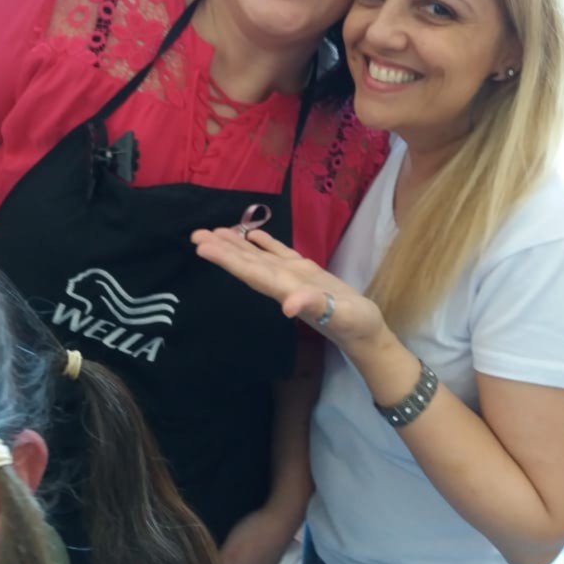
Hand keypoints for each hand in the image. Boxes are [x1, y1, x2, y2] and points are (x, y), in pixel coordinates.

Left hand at [191, 227, 387, 350]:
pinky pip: (280, 254)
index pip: (250, 273)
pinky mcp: (307, 273)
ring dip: (238, 245)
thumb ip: (316, 307)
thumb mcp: (341, 316)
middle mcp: (284, 283)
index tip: (202, 247)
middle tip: (196, 234)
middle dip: (222, 250)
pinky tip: (252, 234)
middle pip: (247, 264)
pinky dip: (265, 244)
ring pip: (259, 257)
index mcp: (287, 290)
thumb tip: (289, 305)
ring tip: (216, 231)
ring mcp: (294, 278)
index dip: (226, 260)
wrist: (367, 333)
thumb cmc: (356, 326)